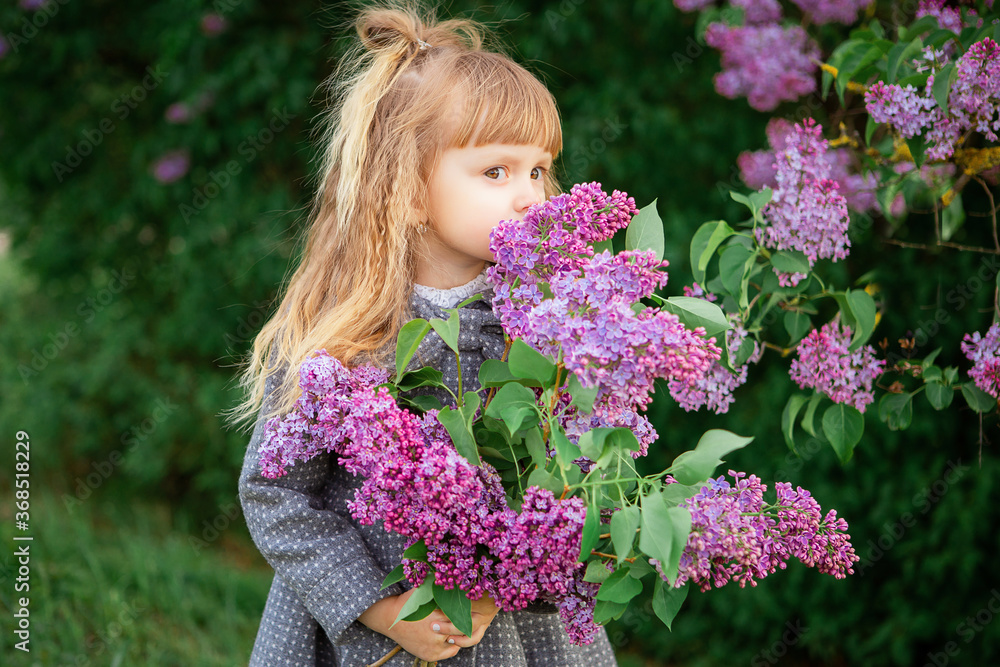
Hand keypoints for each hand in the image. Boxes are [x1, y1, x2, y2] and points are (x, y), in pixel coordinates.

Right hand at [358, 589, 499, 661]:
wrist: (390, 619)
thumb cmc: (410, 601)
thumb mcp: (425, 590)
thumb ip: (440, 584)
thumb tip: (456, 572)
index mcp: (436, 615)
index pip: (462, 615)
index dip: (470, 611)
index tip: (477, 607)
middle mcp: (435, 632)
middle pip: (461, 629)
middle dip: (469, 622)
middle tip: (477, 616)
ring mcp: (433, 646)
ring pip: (458, 641)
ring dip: (460, 633)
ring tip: (462, 624)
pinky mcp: (431, 655)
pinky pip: (451, 651)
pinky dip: (453, 644)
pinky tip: (451, 635)